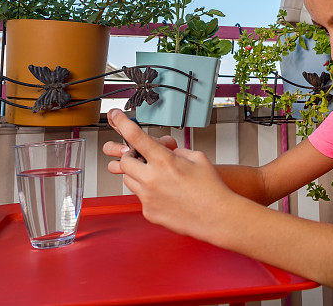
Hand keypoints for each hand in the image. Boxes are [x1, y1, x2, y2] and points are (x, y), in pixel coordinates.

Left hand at [102, 108, 235, 241]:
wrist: (217, 217)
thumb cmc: (211, 189)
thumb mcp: (197, 157)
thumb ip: (176, 151)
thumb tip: (166, 152)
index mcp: (164, 161)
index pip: (136, 137)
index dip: (122, 123)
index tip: (116, 115)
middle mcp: (152, 179)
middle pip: (125, 161)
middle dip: (131, 157)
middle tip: (142, 158)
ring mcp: (148, 197)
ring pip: (129, 180)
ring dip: (138, 174)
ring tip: (158, 178)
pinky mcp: (149, 211)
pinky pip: (140, 197)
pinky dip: (148, 192)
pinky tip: (165, 194)